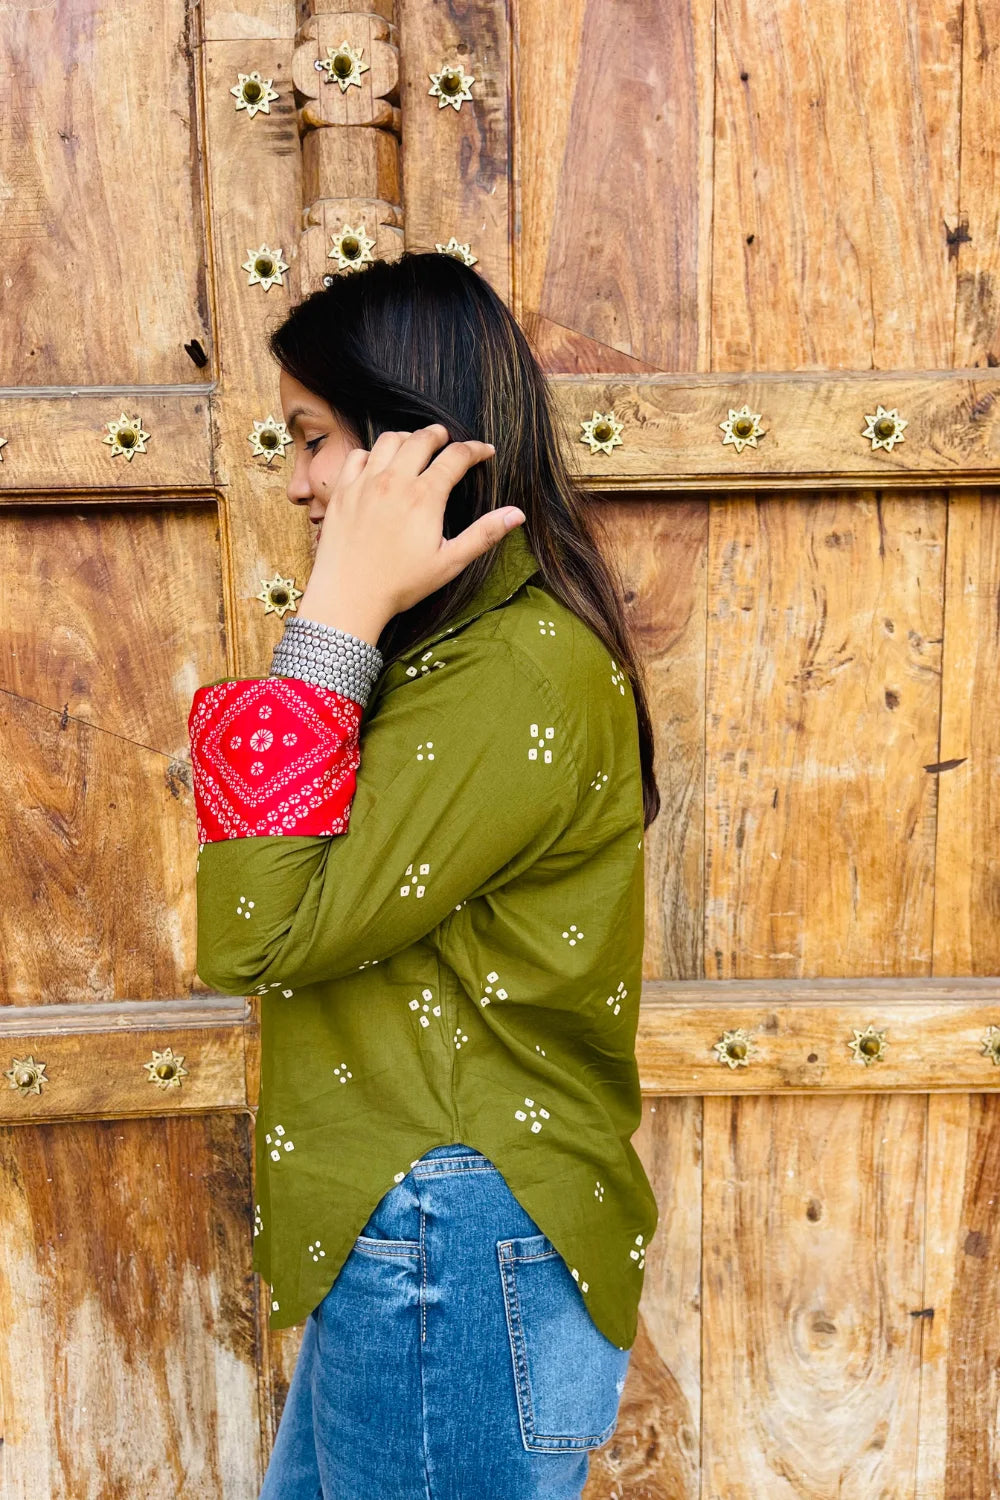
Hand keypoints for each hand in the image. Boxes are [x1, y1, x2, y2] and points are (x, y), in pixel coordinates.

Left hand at [298, 424, 523, 644]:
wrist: (348, 596)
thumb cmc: (401, 584)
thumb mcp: (449, 562)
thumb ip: (483, 534)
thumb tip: (516, 514)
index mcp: (425, 497)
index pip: (456, 457)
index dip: (476, 450)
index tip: (485, 452)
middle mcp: (394, 481)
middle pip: (422, 439)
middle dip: (440, 435)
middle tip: (448, 441)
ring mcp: (365, 483)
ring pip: (389, 440)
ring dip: (407, 438)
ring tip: (416, 446)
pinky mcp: (342, 491)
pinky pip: (358, 455)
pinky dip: (373, 453)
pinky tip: (380, 465)